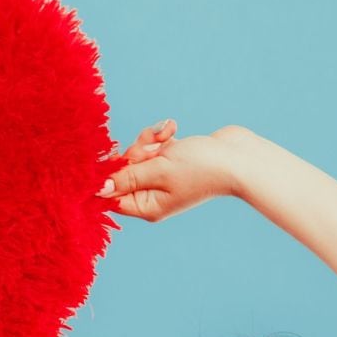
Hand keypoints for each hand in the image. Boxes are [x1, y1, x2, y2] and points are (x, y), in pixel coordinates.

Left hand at [97, 121, 246, 221]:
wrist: (239, 157)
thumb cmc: (202, 167)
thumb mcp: (159, 170)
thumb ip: (127, 176)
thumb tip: (98, 189)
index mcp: (147, 206)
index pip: (112, 196)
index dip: (107, 175)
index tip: (109, 157)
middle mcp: (152, 196)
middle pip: (124, 172)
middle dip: (135, 153)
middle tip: (150, 148)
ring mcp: (162, 178)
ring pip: (138, 155)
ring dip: (149, 140)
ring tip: (168, 135)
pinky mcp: (171, 161)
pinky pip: (153, 147)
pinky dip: (160, 137)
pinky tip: (173, 129)